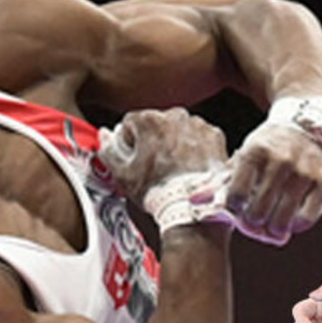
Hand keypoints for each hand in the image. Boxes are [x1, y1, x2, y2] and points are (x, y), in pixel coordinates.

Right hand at [101, 108, 227, 204]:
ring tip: (175, 169)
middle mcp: (175, 116)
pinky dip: (196, 148)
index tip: (135, 159)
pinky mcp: (216, 137)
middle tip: (156, 166)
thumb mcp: (122, 173)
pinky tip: (191, 167)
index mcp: (149, 120)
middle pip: (157, 124)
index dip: (129, 143)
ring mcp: (198, 125)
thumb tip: (105, 136)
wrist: (195, 206)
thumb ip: (108, 149)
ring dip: (176, 143)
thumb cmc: (158, 190)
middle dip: (154, 141)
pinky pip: (200, 138)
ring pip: (180, 130)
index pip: (130, 124)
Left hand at [224, 121, 321, 246]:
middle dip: (253, 224)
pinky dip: (297, 226)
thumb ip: (219, 179)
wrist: (309, 123)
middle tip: (255, 224)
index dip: (234, 210)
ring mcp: (306, 171)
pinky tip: (291, 222)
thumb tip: (193, 200)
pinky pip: (307, 217)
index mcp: (255, 151)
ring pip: (283, 218)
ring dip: (274, 230)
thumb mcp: (244, 155)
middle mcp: (282, 160)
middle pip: (258, 211)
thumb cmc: (270, 145)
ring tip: (271, 228)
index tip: (238, 210)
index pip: (236, 195)